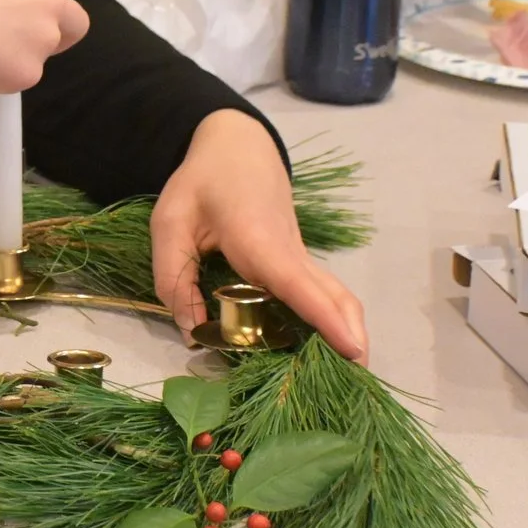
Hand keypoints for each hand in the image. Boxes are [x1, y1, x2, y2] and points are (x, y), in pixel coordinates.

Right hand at [0, 0, 89, 91]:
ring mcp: (43, 40)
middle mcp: (51, 3)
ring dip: (16, 58)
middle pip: (73, 25)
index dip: (42, 8)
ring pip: (37, 56)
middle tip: (29, 44)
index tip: (26, 16)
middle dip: (61, 36)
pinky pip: (16, 79)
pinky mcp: (29, 72)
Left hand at [149, 111, 367, 360]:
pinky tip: (324, 347)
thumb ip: (174, 278)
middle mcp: (289, 251)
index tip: (352, 351)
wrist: (235, 145)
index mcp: (258, 240)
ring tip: (347, 372)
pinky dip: (331, 319)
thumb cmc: (201, 182)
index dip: (325, 319)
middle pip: (333, 296)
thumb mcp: (170, 224)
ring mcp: (299, 256)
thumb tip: (191, 332)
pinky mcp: (297, 260)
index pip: (298, 285)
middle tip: (357, 382)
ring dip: (346, 331)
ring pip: (334, 295)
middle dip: (350, 337)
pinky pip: (321, 293)